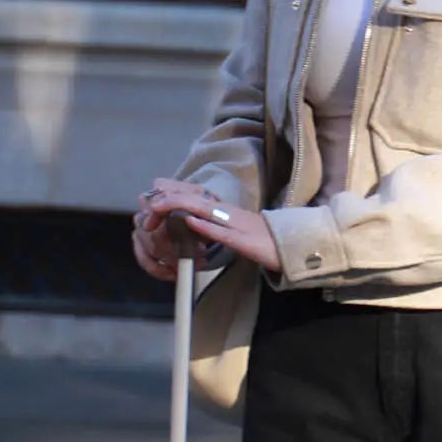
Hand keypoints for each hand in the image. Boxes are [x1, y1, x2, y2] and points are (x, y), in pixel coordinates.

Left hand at [133, 178, 281, 279]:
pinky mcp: (244, 240)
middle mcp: (227, 212)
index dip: (170, 194)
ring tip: (157, 208)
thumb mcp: (234, 230)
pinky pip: (221, 232)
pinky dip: (204, 226)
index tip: (151, 199)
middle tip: (147, 208)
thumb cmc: (264, 241)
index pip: (192, 196)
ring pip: (202, 210)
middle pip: (192, 198)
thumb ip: (213, 225)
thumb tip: (189, 222)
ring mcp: (236, 224)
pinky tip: (189, 222)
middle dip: (166, 201)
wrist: (294, 247)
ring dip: (178, 207)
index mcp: (224, 211)